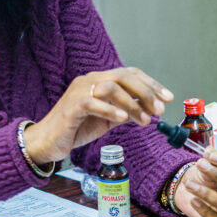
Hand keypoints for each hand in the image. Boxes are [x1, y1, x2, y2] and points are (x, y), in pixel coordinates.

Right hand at [24, 68, 172, 164]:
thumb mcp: (108, 119)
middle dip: (146, 92)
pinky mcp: (71, 106)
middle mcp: (90, 81)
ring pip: (111, 87)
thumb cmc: (76, 128)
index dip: (151, 84)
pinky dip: (110, 109)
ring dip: (133, 103)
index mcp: (100, 81)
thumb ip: (126, 111)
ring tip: (144, 120)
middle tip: (160, 109)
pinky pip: (93, 102)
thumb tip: (150, 109)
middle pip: (124, 76)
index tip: (168, 98)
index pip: (130, 74)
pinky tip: (124, 118)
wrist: (48, 142)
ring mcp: (80, 91)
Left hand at [173, 151, 216, 216]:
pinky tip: (193, 201)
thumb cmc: (205, 177)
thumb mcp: (209, 165)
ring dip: (207, 194)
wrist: (191, 192)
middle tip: (200, 165)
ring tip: (190, 185)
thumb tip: (210, 152)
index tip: (211, 155)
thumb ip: (211, 158)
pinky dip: (205, 211)